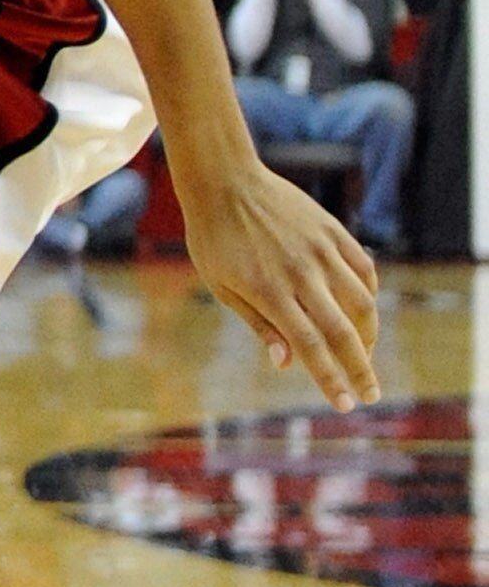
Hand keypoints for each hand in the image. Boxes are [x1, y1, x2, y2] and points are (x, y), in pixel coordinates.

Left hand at [178, 151, 380, 409]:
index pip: (309, 346)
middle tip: (371, 395)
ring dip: (369, 336)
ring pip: (363, 302)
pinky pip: (364, 270)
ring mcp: (321, 251)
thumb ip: (260, 324)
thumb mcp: (223, 286)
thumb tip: (287, 364)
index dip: (330, 379)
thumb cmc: (214, 239)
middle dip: (361, 369)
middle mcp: (301, 273)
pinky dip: (368, 295)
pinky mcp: (333, 232)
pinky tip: (363, 312)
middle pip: (343, 331)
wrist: (225, 181)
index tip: (347, 404)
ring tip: (364, 357)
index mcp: (268, 291)